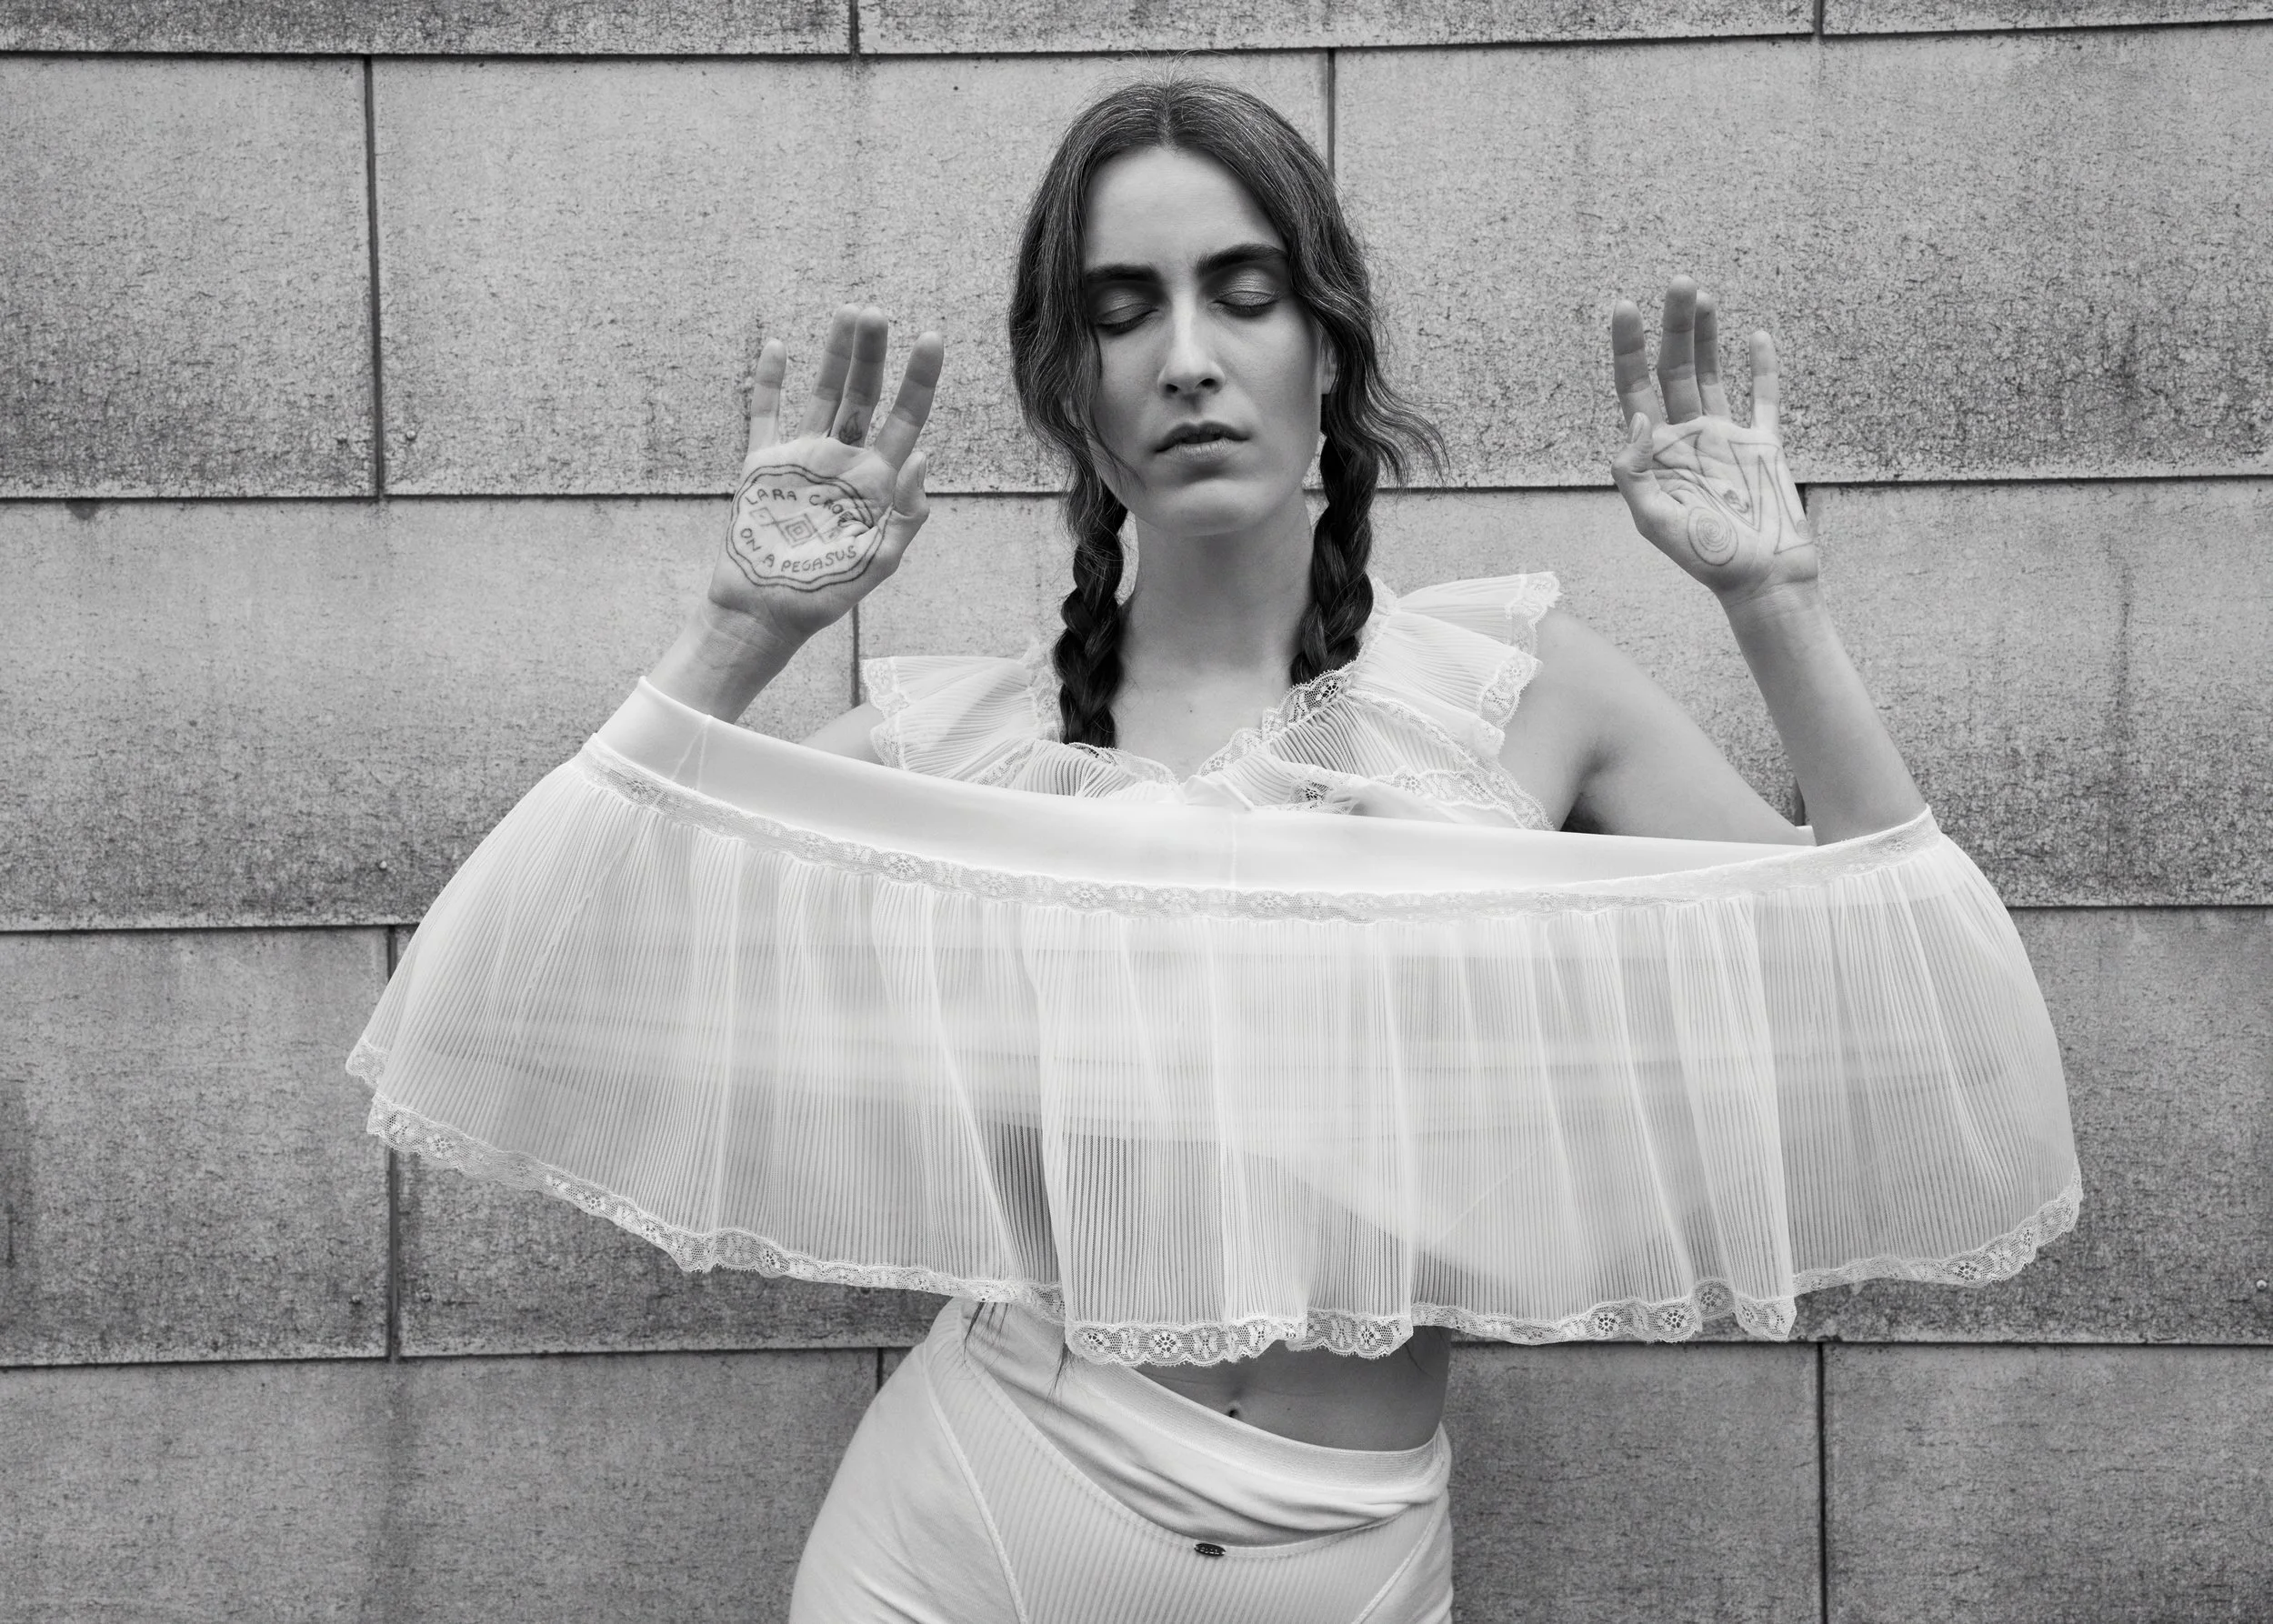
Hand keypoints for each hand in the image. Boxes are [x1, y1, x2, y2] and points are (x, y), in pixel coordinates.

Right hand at [712, 304, 943, 644]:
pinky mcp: (763, 466)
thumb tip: (923, 457)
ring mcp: (802, 460)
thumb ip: (904, 514)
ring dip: (836, 355)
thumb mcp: (878, 560)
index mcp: (877, 483)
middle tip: (877, 311)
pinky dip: (770, 381)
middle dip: (873, 354)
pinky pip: (766, 414)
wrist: (765, 613)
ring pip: (823, 394)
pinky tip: (778, 346)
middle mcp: (843, 463)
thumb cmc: (826, 596)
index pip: (906, 420)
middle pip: (864, 396)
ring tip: (849, 312)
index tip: (931, 338)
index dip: (920, 380)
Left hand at [1607, 278, 1813, 604]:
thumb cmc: (1706, 561)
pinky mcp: (1765, 446)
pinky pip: (1763, 398)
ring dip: (1706, 335)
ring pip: (1711, 374)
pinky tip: (1755, 337)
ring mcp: (1725, 440)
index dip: (1626, 348)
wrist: (1764, 582)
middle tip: (1679, 282)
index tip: (1624, 306)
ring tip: (1702, 295)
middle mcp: (1686, 439)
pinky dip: (1762, 367)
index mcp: (1656, 453)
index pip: (1633, 388)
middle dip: (1674, 326)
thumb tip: (1637, 420)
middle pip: (1673, 369)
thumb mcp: (1655, 522)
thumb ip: (1636, 472)